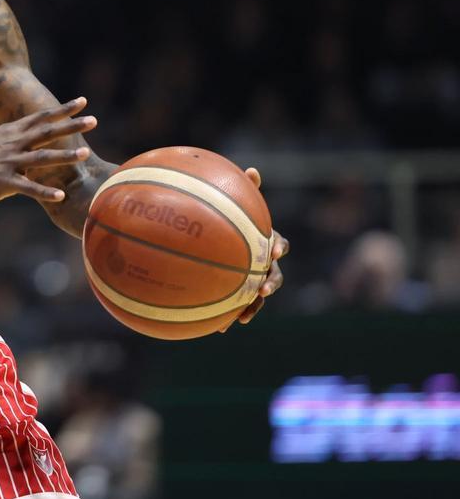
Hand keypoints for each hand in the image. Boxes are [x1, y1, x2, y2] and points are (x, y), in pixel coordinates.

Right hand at [0, 97, 96, 207]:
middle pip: (46, 132)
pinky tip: (61, 196)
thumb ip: (13, 136)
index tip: (83, 102)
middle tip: (93, 120)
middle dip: (71, 126)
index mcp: (11, 133)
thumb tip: (28, 132)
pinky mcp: (3, 182)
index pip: (41, 118)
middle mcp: (12, 144)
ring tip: (86, 154)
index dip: (62, 110)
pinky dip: (44, 192)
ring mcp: (8, 162)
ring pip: (42, 158)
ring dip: (65, 156)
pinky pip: (28, 187)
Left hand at [224, 167, 287, 329]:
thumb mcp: (237, 206)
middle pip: (275, 275)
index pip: (279, 244)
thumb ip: (244, 190)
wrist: (218, 246)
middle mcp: (263, 263)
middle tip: (263, 288)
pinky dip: (231, 316)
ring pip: (258, 296)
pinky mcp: (239, 295)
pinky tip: (220, 328)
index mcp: (265, 242)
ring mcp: (253, 280)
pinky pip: (238, 307)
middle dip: (270, 283)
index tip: (273, 251)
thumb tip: (252, 170)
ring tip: (244, 316)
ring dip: (254, 305)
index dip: (279, 247)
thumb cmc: (231, 221)